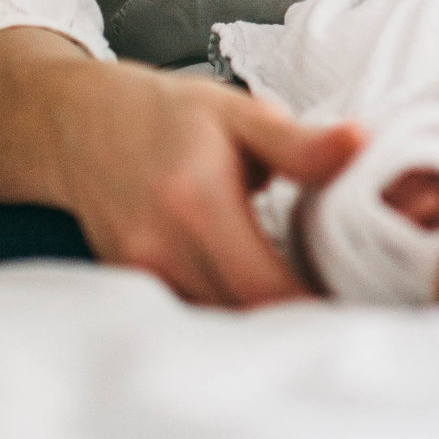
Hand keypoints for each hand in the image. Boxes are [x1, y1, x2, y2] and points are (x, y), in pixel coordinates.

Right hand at [53, 65, 366, 305]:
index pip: (266, 291)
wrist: (78, 125)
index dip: (316, 310)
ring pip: (218, 325)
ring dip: (263, 326)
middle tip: (347, 312)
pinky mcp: (133, 289)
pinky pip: (193, 315)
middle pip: (245, 322)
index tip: (361, 309)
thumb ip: (297, 142)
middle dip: (299, 326)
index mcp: (198, 204)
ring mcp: (141, 277)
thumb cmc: (164, 115)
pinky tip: (260, 300)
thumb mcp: (237, 112)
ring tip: (311, 308)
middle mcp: (162, 251)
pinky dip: (229, 316)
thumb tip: (360, 144)